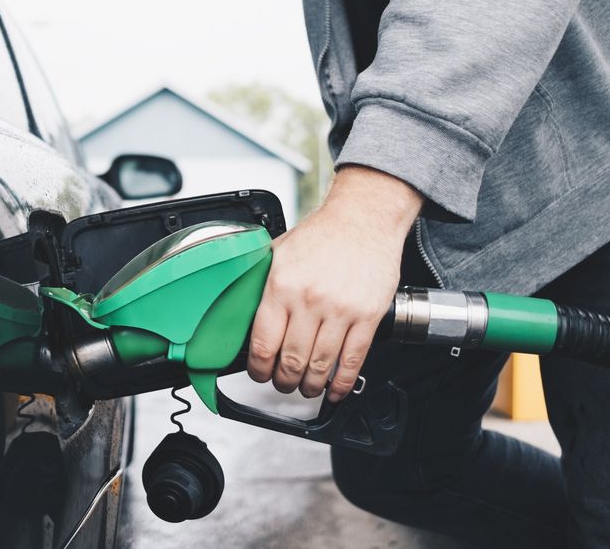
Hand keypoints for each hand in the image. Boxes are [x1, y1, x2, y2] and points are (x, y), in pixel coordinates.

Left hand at [247, 167, 422, 401]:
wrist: (364, 219)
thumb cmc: (322, 234)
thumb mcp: (278, 251)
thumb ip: (261, 282)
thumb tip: (241, 308)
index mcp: (281, 285)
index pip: (263, 343)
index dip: (258, 369)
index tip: (259, 373)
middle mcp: (309, 300)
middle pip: (291, 361)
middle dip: (283, 381)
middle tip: (282, 383)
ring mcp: (340, 311)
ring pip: (320, 366)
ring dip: (310, 386)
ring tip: (305, 387)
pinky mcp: (368, 317)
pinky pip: (352, 360)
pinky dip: (342, 383)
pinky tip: (335, 390)